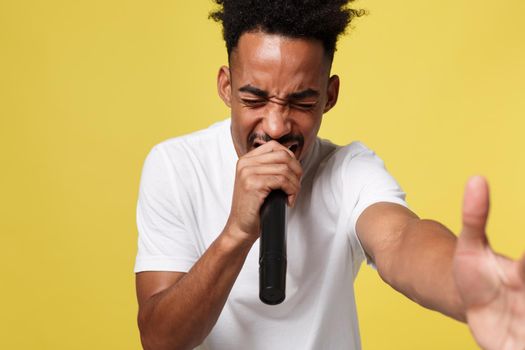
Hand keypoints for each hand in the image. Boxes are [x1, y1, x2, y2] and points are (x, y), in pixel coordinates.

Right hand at [225, 141, 301, 243]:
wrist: (240, 227)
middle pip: (283, 156)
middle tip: (296, 187)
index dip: (291, 159)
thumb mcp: (259, 182)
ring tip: (292, 196)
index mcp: (246, 159)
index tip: (294, 175)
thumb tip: (294, 160)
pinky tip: (288, 200)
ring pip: (285, 169)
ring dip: (295, 184)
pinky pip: (282, 181)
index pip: (276, 146)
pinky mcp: (253, 184)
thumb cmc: (253, 207)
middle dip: (297, 171)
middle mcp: (245, 163)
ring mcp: (248, 172)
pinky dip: (291, 191)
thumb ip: (270, 168)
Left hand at [453, 176, 524, 349]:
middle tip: (519, 290)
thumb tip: (476, 179)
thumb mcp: (470, 246)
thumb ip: (475, 216)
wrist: (470, 303)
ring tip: (519, 333)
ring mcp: (523, 323)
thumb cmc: (476, 273)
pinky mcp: (511, 346)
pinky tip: (511, 347)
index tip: (521, 265)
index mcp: (522, 273)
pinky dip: (516, 349)